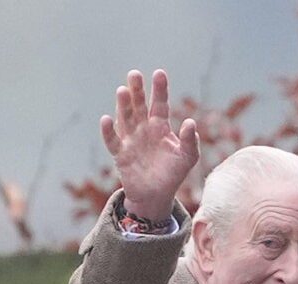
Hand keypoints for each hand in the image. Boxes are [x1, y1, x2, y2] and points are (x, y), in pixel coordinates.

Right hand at [101, 69, 198, 220]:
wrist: (156, 196)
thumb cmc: (173, 174)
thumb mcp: (188, 157)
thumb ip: (190, 140)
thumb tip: (190, 122)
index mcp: (160, 127)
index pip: (160, 104)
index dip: (159, 89)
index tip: (159, 73)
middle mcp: (143, 129)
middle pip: (139, 106)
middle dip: (137, 90)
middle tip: (134, 74)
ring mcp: (130, 140)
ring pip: (125, 119)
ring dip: (123, 105)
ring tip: (122, 90)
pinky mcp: (120, 155)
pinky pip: (113, 141)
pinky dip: (108, 131)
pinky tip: (106, 119)